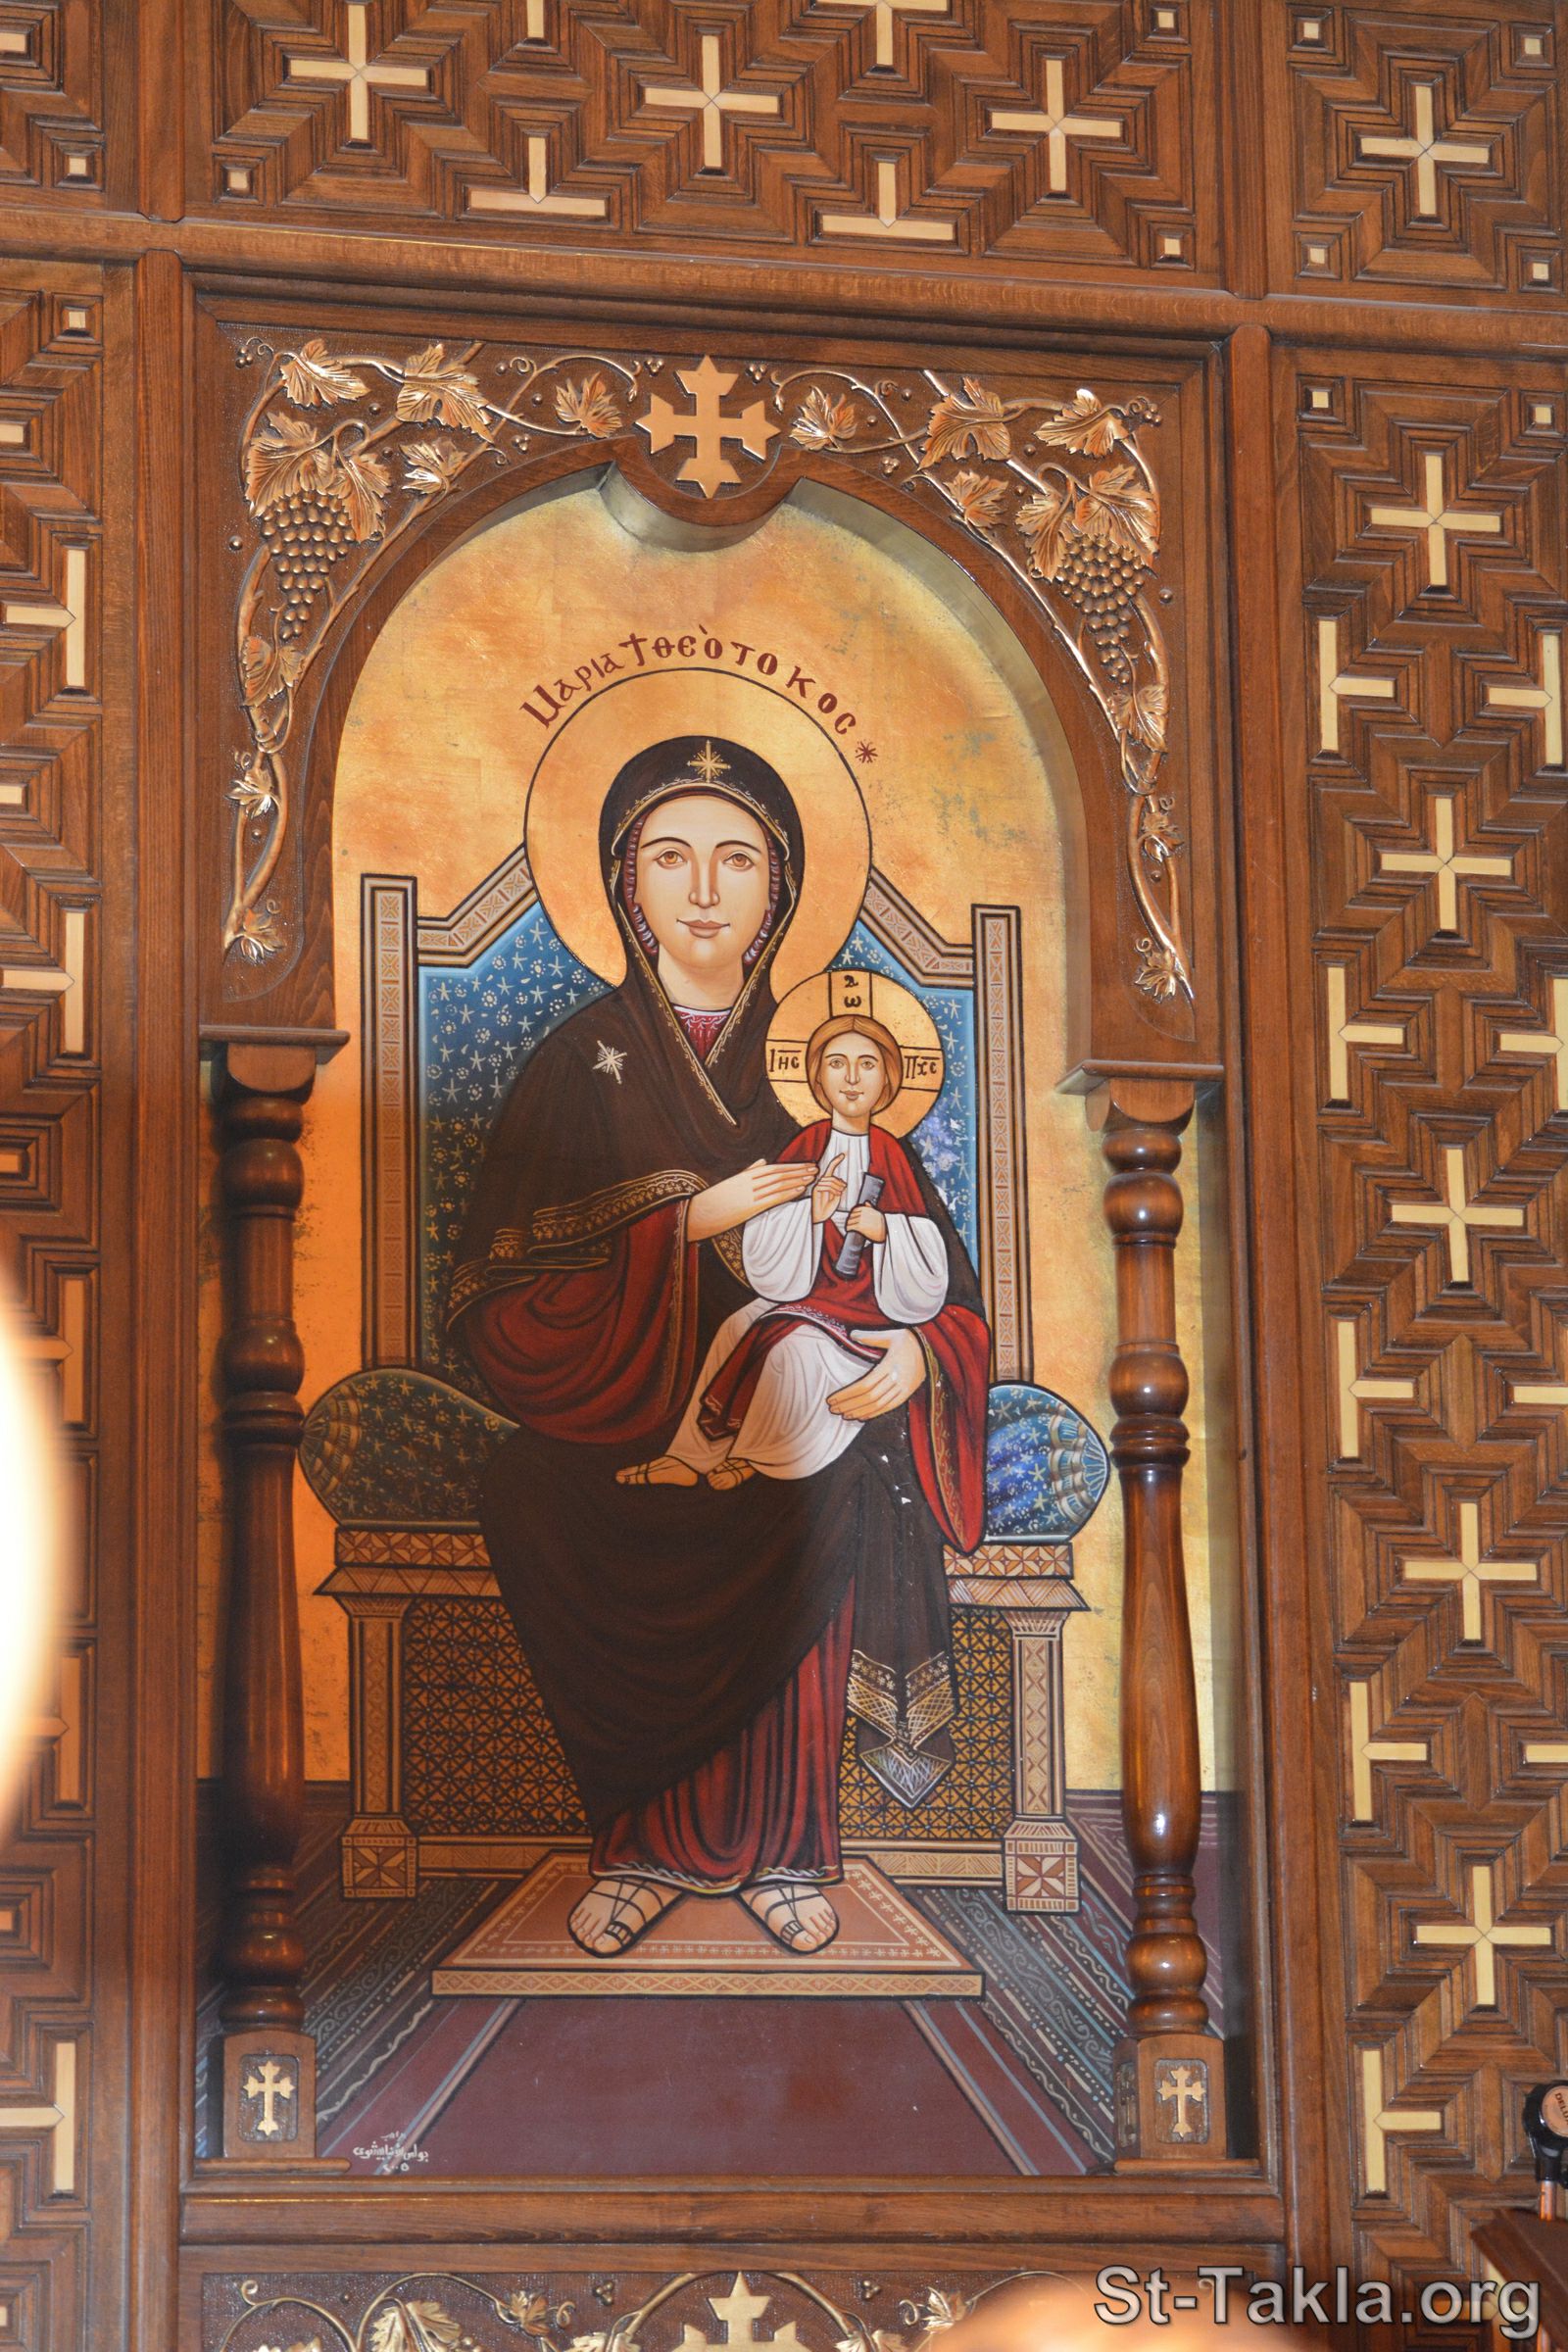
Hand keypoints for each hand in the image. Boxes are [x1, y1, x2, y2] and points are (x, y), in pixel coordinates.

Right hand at [687, 1158, 813, 1240]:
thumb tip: (763, 1160)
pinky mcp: (750, 1207)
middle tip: (815, 1169)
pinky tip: (800, 1190)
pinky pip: (774, 1198)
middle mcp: (750, 1183)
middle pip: (780, 1174)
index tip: (805, 1165)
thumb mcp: (731, 1182)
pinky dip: (789, 1193)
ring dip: (798, 1180)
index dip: (792, 1166)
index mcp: (746, 1176)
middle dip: (799, 1171)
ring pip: (779, 1184)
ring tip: (812, 1178)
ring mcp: (751, 1194)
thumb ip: (748, 1171)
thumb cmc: (715, 1200)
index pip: (774, 1168)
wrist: (699, 1213)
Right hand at [811, 1154, 847, 1225]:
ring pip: (831, 1181)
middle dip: (840, 1183)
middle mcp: (821, 1182)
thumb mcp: (837, 1195)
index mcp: (827, 1182)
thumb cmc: (828, 1208)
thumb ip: (838, 1186)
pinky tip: (835, 1195)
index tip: (842, 1155)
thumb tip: (841, 1181)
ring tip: (839, 1194)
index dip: (836, 1161)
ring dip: (838, 1187)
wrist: (822, 1217)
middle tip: (843, 1190)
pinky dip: (833, 1190)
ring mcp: (818, 1186)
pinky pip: (826, 1186)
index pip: (831, 1168)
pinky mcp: (816, 1190)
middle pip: (832, 1176)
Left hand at [828, 1328, 928, 1421]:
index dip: (847, 1394)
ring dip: (859, 1411)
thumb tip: (852, 1334)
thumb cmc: (910, 1339)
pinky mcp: (908, 1393)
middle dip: (850, 1405)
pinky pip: (889, 1407)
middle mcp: (898, 1379)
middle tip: (833, 1409)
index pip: (865, 1385)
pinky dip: (874, 1413)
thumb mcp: (891, 1335)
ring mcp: (905, 1388)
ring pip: (879, 1405)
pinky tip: (861, 1416)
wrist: (934, 1347)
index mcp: (891, 1365)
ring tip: (844, 1415)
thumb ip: (870, 1337)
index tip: (833, 1398)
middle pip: (869, 1397)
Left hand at [845, 1203, 885, 1243]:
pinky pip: (850, 1226)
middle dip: (850, 1219)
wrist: (883, 1234)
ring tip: (848, 1227)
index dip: (852, 1214)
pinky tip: (848, 1230)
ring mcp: (860, 1219)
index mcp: (866, 1209)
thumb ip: (871, 1207)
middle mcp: (863, 1213)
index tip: (851, 1217)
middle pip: (851, 1215)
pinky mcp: (859, 1226)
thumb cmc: (881, 1225)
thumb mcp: (877, 1213)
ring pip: (850, 1221)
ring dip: (848, 1224)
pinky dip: (848, 1228)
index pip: (855, 1210)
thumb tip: (866, 1202)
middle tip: (849, 1223)